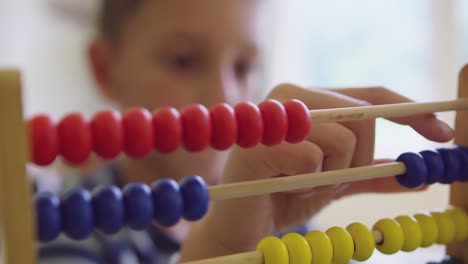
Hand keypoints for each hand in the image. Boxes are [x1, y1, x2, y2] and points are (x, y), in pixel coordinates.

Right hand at [179, 84, 453, 260]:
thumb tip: (417, 175)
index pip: (370, 95)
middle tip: (333, 181)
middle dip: (359, 160)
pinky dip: (311, 183)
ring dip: (334, 174)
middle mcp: (290, 94)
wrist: (242, 223)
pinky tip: (287, 187)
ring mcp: (274, 115)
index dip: (410, 113)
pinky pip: (316, 158)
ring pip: (344, 137)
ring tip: (305, 185)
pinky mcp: (262, 142)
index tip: (440, 134)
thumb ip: (372, 174)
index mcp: (308, 98)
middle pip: (363, 116)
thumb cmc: (285, 195)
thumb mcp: (336, 183)